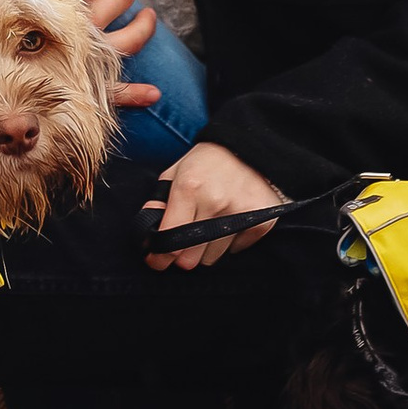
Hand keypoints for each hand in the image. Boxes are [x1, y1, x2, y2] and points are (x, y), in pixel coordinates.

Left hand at [143, 137, 284, 270]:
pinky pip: (236, 250)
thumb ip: (159, 202)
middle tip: (184, 243)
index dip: (159, 256)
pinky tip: (229, 221)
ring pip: (212, 257)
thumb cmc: (206, 161)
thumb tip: (147, 235)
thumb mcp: (175, 173)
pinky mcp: (260, 221)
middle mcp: (215, 202)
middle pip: (190, 257)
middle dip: (183, 254)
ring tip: (209, 225)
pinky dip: (230, 242)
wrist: (249, 148)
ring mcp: (239, 213)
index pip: (169, 241)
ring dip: (206, 249)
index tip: (156, 260)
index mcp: (189, 188)